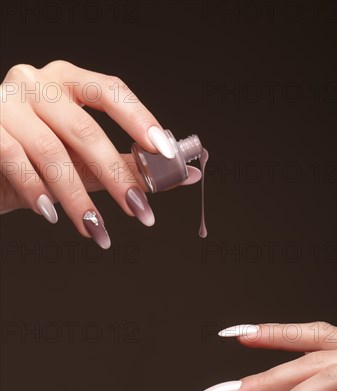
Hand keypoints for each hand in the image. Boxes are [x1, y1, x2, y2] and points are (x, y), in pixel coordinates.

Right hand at [0, 60, 200, 246]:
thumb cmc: (36, 159)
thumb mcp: (80, 159)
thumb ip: (127, 165)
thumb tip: (186, 175)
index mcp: (67, 81)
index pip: (110, 91)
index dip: (140, 119)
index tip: (164, 152)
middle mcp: (36, 84)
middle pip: (84, 130)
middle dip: (115, 176)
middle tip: (139, 210)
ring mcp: (6, 104)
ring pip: (51, 153)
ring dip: (78, 199)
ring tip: (96, 230)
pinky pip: (15, 161)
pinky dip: (37, 191)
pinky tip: (52, 215)